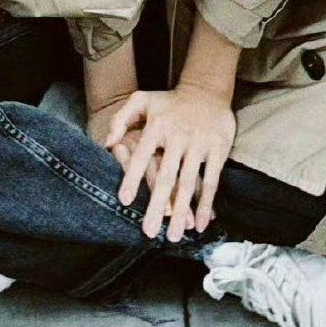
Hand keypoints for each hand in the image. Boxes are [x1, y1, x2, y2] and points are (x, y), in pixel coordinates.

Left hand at [87, 97, 201, 232]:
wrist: (206, 90)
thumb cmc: (169, 101)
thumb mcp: (141, 100)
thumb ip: (120, 119)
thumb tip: (107, 144)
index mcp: (157, 126)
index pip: (141, 156)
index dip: (133, 178)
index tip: (125, 200)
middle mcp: (178, 137)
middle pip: (166, 176)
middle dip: (157, 206)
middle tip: (149, 232)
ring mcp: (199, 144)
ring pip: (188, 183)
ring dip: (182, 211)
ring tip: (175, 236)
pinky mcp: (218, 149)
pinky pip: (211, 181)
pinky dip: (206, 204)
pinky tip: (201, 224)